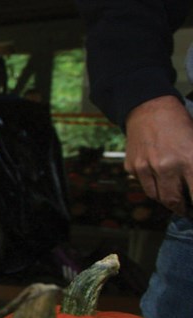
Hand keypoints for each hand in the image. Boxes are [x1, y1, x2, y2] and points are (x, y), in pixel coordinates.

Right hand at [124, 95, 192, 214]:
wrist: (148, 107)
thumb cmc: (179, 123)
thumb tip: (192, 184)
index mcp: (188, 159)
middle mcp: (165, 167)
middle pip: (172, 201)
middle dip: (181, 208)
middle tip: (186, 210)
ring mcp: (144, 167)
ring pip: (155, 196)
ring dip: (165, 199)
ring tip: (173, 198)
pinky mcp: (131, 166)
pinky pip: (142, 183)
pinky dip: (151, 184)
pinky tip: (157, 176)